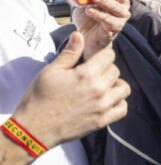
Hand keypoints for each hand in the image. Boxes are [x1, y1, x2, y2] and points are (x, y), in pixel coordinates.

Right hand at [12, 31, 130, 148]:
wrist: (33, 129)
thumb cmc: (39, 98)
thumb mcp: (51, 71)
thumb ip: (69, 53)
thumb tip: (79, 35)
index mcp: (86, 74)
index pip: (109, 55)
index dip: (101, 56)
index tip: (92, 61)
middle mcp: (99, 89)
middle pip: (116, 71)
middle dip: (105, 70)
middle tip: (91, 75)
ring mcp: (103, 107)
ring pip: (124, 88)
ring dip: (115, 85)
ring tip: (101, 87)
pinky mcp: (103, 121)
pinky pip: (123, 108)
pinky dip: (118, 103)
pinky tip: (106, 101)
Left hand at [72, 0, 129, 58]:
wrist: (87, 38)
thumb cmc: (88, 19)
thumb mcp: (84, 1)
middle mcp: (122, 6)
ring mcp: (120, 17)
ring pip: (117, 7)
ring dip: (105, 0)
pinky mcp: (116, 28)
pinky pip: (108, 20)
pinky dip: (99, 14)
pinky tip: (89, 10)